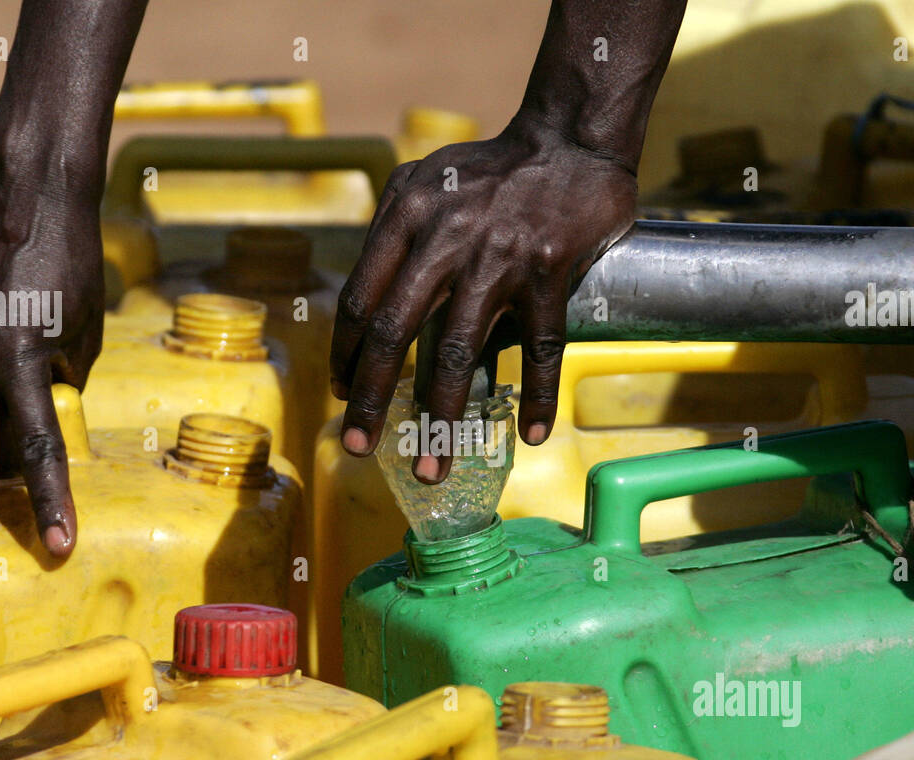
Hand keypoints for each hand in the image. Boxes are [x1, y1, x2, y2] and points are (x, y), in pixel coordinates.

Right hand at [0, 161, 104, 555]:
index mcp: (24, 358)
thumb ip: (65, 385)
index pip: (37, 451)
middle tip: (29, 451)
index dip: (50, 504)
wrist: (28, 197)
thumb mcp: (87, 332)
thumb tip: (45, 426)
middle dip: (8, 471)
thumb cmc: (71, 260)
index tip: (60, 546)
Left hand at [330, 116, 636, 482]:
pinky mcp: (548, 271)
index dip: (346, 355)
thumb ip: (394, 236)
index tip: (343, 394)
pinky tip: (530, 435)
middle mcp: (444, 235)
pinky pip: (540, 347)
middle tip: (358, 446)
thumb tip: (368, 312)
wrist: (570, 138)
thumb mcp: (425, 182)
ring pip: (456, 351)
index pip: (359, 299)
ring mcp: (498, 255)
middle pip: (392, 333)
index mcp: (405, 213)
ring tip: (432, 466)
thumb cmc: (492, 170)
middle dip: (371, 399)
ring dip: (440, 417)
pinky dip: (536, 395)